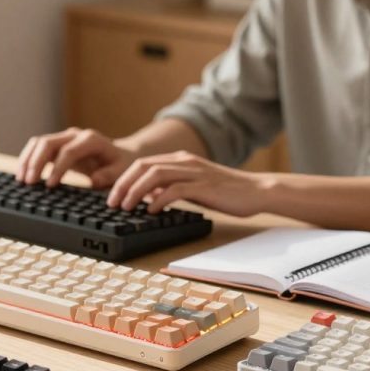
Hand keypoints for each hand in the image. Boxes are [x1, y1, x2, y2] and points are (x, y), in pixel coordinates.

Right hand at [16, 128, 138, 187]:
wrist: (119, 154)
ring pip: (38, 143)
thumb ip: (109, 175)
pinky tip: (22, 175)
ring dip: (28, 160)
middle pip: (48, 143)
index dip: (57, 168)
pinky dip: (28, 160)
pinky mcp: (56, 145)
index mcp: (91, 140)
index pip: (68, 152)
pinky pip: (37, 148)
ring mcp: (63, 138)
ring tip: (21, 180)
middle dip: (36, 163)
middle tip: (29, 183)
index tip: (49, 185)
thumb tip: (94, 180)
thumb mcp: (121, 170)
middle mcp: (74, 135)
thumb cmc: (120, 164)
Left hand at [107, 151, 274, 216]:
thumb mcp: (194, 187)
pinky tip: (151, 211)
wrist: (257, 191)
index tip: (112, 196)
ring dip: (136, 191)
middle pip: (143, 167)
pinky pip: (175, 190)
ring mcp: (194, 172)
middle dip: (123, 184)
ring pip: (155, 175)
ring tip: (126, 207)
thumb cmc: (227, 193)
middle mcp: (185, 162)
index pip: (143, 164)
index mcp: (180, 160)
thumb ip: (172, 188)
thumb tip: (148, 197)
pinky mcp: (204, 186)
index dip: (123, 179)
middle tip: (112, 203)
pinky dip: (159, 199)